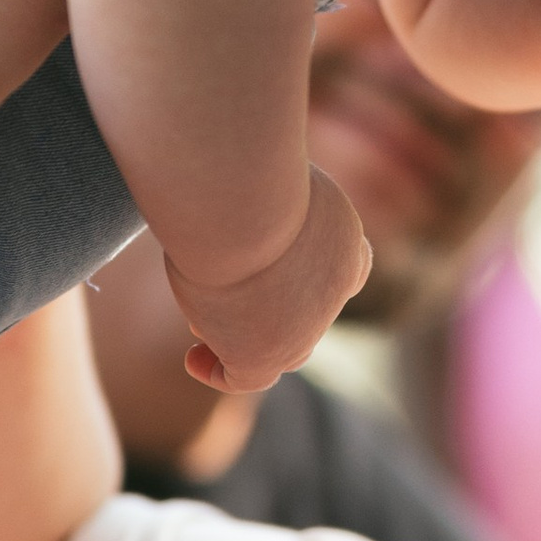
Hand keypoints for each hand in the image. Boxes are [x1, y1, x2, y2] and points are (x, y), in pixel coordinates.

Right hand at [164, 167, 371, 392]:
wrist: (245, 204)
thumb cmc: (247, 169)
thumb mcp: (267, 163)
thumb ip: (263, 181)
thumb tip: (234, 179)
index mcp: (344, 241)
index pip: (346, 271)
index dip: (314, 274)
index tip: (278, 267)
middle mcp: (333, 290)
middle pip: (307, 313)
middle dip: (270, 308)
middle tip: (227, 288)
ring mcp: (304, 328)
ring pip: (281, 347)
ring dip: (243, 337)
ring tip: (201, 315)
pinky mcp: (264, 355)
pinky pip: (245, 376)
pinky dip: (220, 370)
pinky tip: (194, 359)